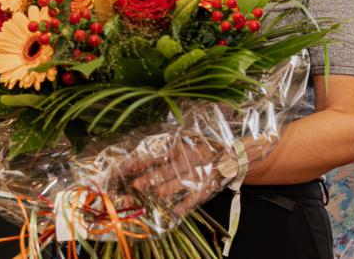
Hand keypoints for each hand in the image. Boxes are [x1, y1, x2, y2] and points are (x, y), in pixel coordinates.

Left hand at [118, 135, 269, 217]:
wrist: (231, 155)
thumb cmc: (203, 147)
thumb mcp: (185, 141)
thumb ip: (167, 146)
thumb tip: (143, 147)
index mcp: (177, 150)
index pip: (153, 157)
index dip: (138, 163)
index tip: (122, 169)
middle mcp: (184, 163)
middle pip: (164, 172)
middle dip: (150, 179)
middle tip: (137, 185)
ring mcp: (195, 175)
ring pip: (179, 184)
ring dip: (166, 189)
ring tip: (156, 195)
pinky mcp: (206, 186)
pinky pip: (195, 197)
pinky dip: (186, 205)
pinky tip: (175, 213)